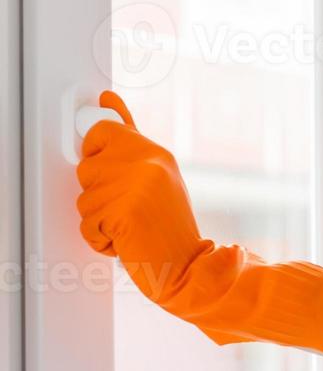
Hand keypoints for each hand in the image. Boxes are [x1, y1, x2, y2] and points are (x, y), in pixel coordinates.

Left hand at [73, 90, 322, 351]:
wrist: (190, 269)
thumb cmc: (170, 229)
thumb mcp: (157, 177)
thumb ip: (130, 140)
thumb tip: (107, 101)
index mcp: (155, 153)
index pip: (103, 129)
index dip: (96, 150)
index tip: (105, 161)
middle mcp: (147, 164)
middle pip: (86, 166)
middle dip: (99, 193)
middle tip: (129, 207)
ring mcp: (136, 186)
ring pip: (84, 198)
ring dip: (100, 219)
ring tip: (130, 226)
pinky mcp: (124, 211)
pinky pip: (88, 223)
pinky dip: (101, 239)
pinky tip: (127, 240)